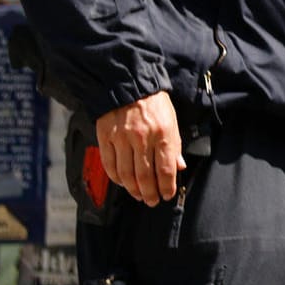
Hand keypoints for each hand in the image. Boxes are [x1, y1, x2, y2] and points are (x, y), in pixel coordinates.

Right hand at [96, 91, 183, 205]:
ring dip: (133, 189)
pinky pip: (109, 164)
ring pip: (126, 174)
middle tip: (151, 201)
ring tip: (138, 195)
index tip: (167, 195)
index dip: (167, 187)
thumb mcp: (172, 120)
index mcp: (163, 133)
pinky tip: (122, 182)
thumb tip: (179, 167)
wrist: (130, 83)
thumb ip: (174, 145)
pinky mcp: (105, 137)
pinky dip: (116, 177)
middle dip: (149, 193)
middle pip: (145, 176)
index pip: (166, 169)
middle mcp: (143, 137)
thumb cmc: (154, 103)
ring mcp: (122, 138)